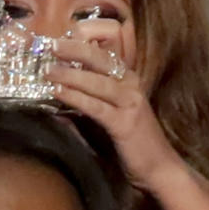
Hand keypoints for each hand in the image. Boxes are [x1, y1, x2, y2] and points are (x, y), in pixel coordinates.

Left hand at [49, 26, 181, 192]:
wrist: (160, 169)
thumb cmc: (134, 146)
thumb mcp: (108, 121)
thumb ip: (87, 109)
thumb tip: (58, 104)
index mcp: (127, 81)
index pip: (103, 55)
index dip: (80, 46)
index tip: (57, 40)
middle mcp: (131, 85)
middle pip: (100, 59)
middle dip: (73, 49)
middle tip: (49, 44)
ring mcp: (130, 102)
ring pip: (97, 80)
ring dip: (70, 73)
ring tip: (47, 69)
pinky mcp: (125, 123)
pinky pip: (96, 106)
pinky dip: (76, 98)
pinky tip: (59, 92)